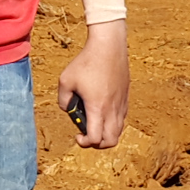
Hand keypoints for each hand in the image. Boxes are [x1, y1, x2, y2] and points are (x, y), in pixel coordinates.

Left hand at [59, 21, 129, 149]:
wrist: (108, 46)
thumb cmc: (86, 61)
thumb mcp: (65, 80)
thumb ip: (63, 100)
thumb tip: (67, 109)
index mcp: (97, 107)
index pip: (96, 139)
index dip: (85, 143)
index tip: (78, 134)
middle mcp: (112, 109)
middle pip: (111, 141)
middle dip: (98, 144)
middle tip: (88, 135)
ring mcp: (121, 103)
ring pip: (119, 131)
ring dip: (106, 134)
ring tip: (95, 123)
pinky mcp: (126, 97)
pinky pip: (122, 118)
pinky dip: (113, 122)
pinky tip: (102, 111)